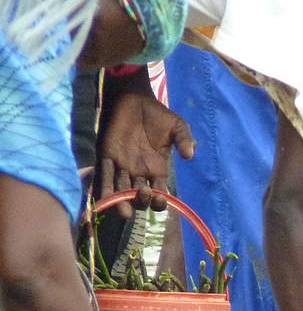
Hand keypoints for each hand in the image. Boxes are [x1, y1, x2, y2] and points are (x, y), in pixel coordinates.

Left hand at [98, 92, 195, 217]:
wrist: (134, 98)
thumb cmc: (158, 114)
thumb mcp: (178, 126)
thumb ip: (185, 140)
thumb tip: (190, 155)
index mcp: (158, 169)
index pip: (159, 193)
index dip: (160, 201)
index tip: (160, 199)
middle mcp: (140, 172)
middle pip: (139, 196)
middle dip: (141, 202)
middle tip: (143, 192)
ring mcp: (122, 166)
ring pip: (121, 191)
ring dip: (122, 204)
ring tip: (124, 212)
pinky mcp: (107, 155)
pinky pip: (104, 175)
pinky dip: (104, 189)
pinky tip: (105, 200)